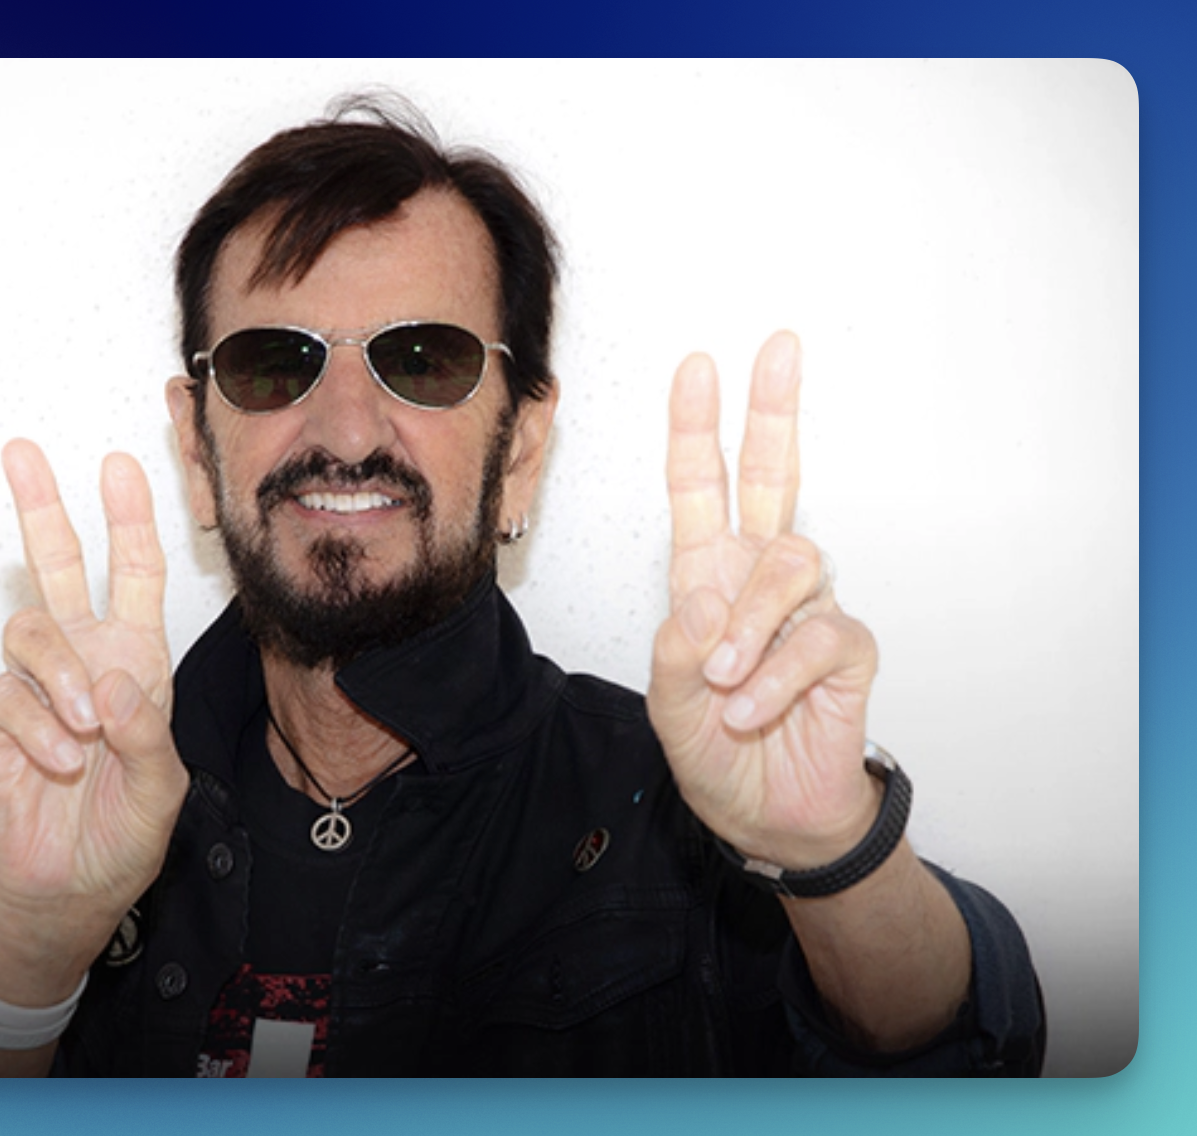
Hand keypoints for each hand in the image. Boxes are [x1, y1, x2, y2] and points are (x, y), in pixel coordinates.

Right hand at [0, 440, 186, 976]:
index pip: (133, 575)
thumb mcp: (162, 787)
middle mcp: (85, 659)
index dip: (129, 519)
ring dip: (59, 679)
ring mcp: (37, 687)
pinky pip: (6, 698)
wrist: (70, 889)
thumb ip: (146, 734)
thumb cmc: (122, 832)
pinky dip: (36, 732)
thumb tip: (113, 683)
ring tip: (83, 732)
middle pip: (57, 566)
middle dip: (42, 507)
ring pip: (30, 630)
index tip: (120, 463)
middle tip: (22, 454)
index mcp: (136, 660)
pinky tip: (59, 765)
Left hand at [647, 332, 880, 869]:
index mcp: (707, 575)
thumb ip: (676, 653)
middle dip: (774, 411)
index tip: (697, 368)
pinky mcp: (847, 648)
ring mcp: (807, 608)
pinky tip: (752, 708)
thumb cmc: (716, 750)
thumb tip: (701, 600)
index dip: (697, 430)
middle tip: (778, 348)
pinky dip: (777, 677)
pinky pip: (818, 638)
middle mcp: (758, 578)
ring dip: (750, 626)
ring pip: (789, 564)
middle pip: (775, 479)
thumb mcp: (669, 704)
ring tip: (725, 684)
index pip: (702, 489)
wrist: (766, 816)